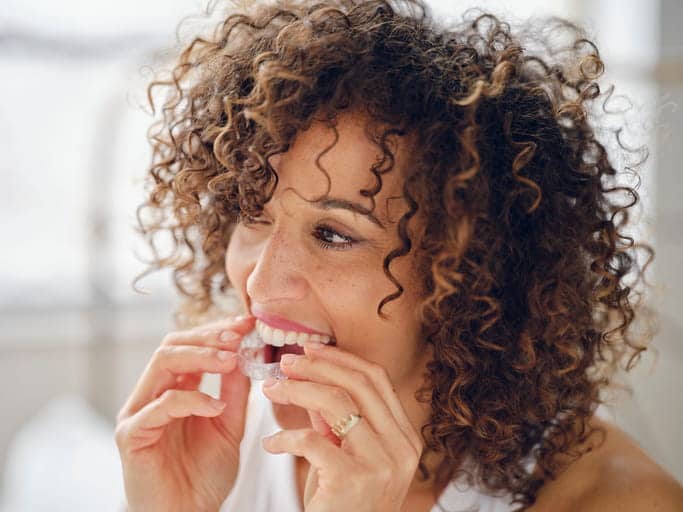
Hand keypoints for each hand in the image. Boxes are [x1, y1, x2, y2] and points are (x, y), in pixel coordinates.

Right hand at [114, 315, 254, 511]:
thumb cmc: (204, 475)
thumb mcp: (229, 424)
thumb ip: (235, 390)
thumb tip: (246, 352)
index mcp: (173, 389)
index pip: (189, 344)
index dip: (217, 331)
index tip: (247, 325)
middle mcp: (152, 394)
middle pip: (172, 344)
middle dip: (208, 336)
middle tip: (239, 336)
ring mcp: (138, 412)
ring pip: (162, 363)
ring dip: (201, 356)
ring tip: (231, 360)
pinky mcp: (131, 435)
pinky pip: (160, 405)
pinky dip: (192, 399)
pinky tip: (216, 407)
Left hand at [261, 342, 422, 511]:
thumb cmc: (343, 506)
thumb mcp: (346, 457)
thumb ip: (336, 421)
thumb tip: (311, 380)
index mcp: (404, 436)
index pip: (376, 379)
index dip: (341, 358)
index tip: (310, 350)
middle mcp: (401, 447)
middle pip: (359, 383)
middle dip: (317, 365)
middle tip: (285, 362)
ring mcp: (382, 463)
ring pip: (336, 403)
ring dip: (297, 391)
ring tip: (270, 391)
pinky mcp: (354, 480)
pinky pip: (313, 442)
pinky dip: (285, 438)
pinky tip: (270, 444)